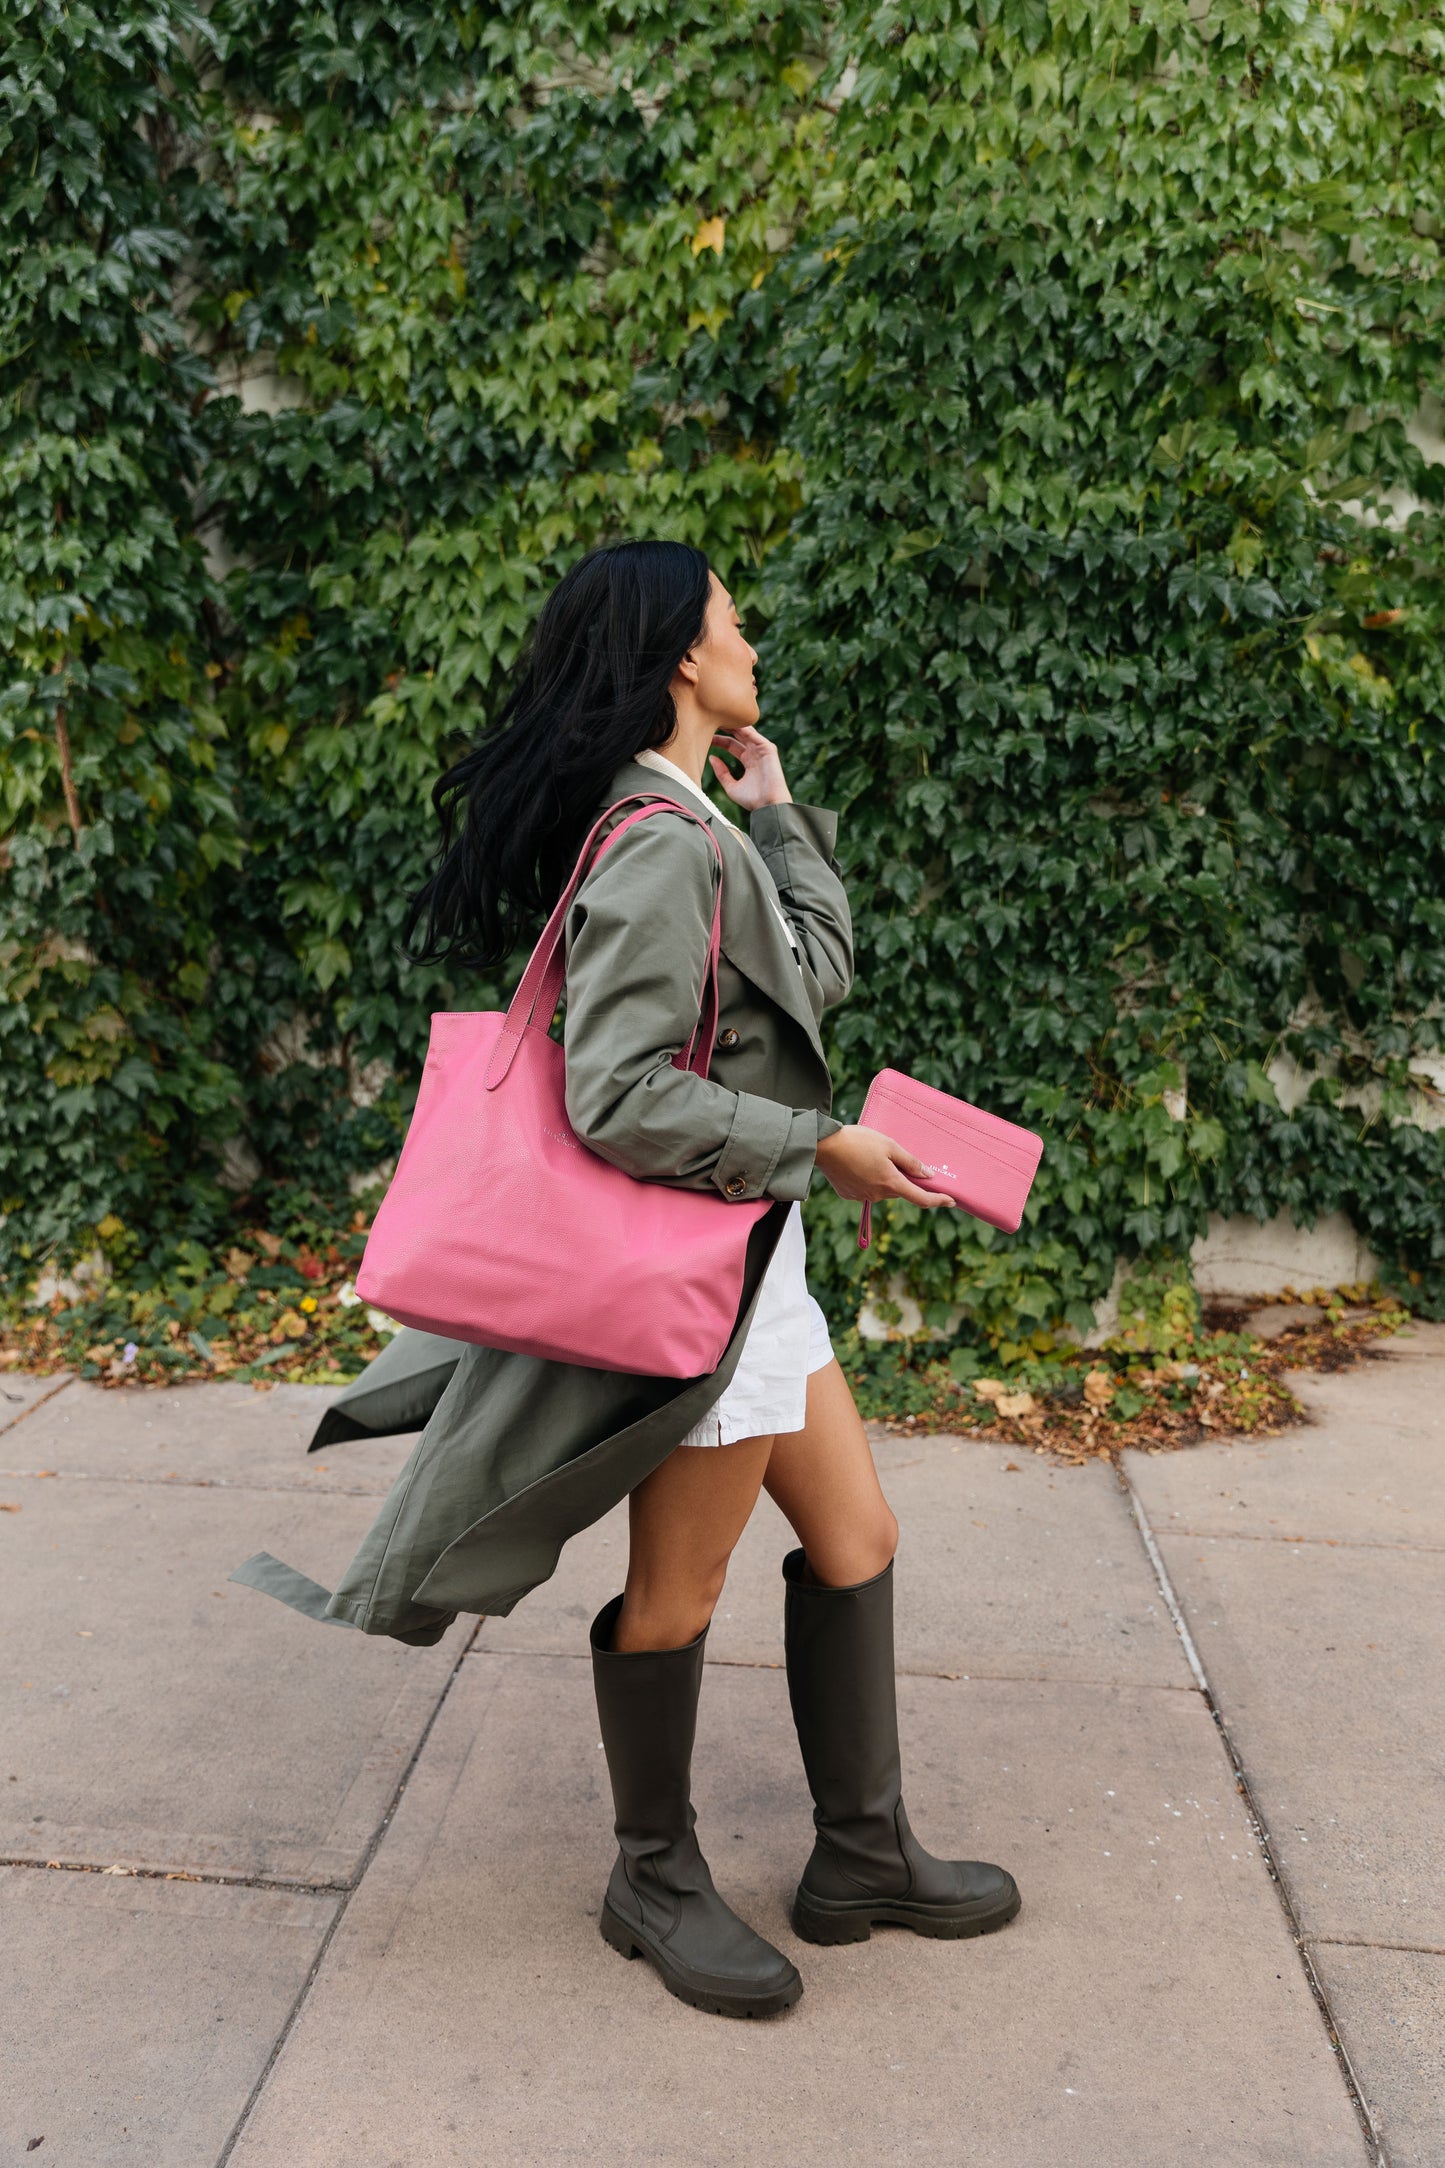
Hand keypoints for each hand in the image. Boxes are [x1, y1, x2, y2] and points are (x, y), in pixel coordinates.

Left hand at [708, 724, 791, 811]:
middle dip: (726, 727)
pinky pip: (755, 735)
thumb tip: (712, 758)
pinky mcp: (768, 749)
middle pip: (738, 735)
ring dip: (734, 724)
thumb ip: (722, 773)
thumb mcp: (731, 787)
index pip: (731, 745)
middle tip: (711, 718)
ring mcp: (762, 750)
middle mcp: (755, 753)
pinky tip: (732, 722)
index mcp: (748, 761)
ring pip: (746, 732)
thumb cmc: (753, 800)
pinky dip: (744, 728)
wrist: (768, 806)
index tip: (705, 736)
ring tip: (720, 715)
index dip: (719, 740)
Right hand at [814, 1126, 948, 1208]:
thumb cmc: (858, 1141)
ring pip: (882, 1189)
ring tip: (869, 1155)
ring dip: (883, 1177)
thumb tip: (928, 1176)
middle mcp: (878, 1195)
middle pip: (899, 1190)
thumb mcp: (890, 1146)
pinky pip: (865, 1188)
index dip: (938, 1200)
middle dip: (902, 1178)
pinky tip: (857, 1163)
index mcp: (891, 1183)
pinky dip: (866, 1178)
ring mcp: (862, 1196)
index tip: (951, 1201)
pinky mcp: (848, 1194)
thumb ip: (911, 1162)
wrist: (823, 1146)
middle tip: (894, 1157)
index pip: (921, 1198)